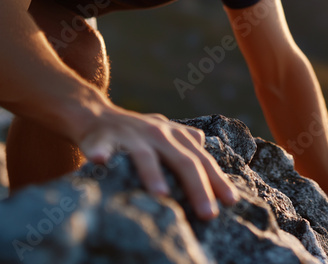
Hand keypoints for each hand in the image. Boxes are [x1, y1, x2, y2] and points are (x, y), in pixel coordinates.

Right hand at [77, 106, 238, 218]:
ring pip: (144, 155)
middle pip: (182, 160)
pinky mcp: (101, 138)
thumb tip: (209, 157)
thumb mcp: (167, 133)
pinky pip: (100, 146)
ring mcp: (130, 135)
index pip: (201, 160)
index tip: (230, 201)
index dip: (217, 180)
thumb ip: (188, 143)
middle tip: (208, 212)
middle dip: (197, 187)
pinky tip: (99, 161)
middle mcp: (157, 133)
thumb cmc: (138, 132)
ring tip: (162, 194)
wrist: (96, 115)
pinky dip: (100, 153)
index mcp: (175, 136)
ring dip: (153, 173)